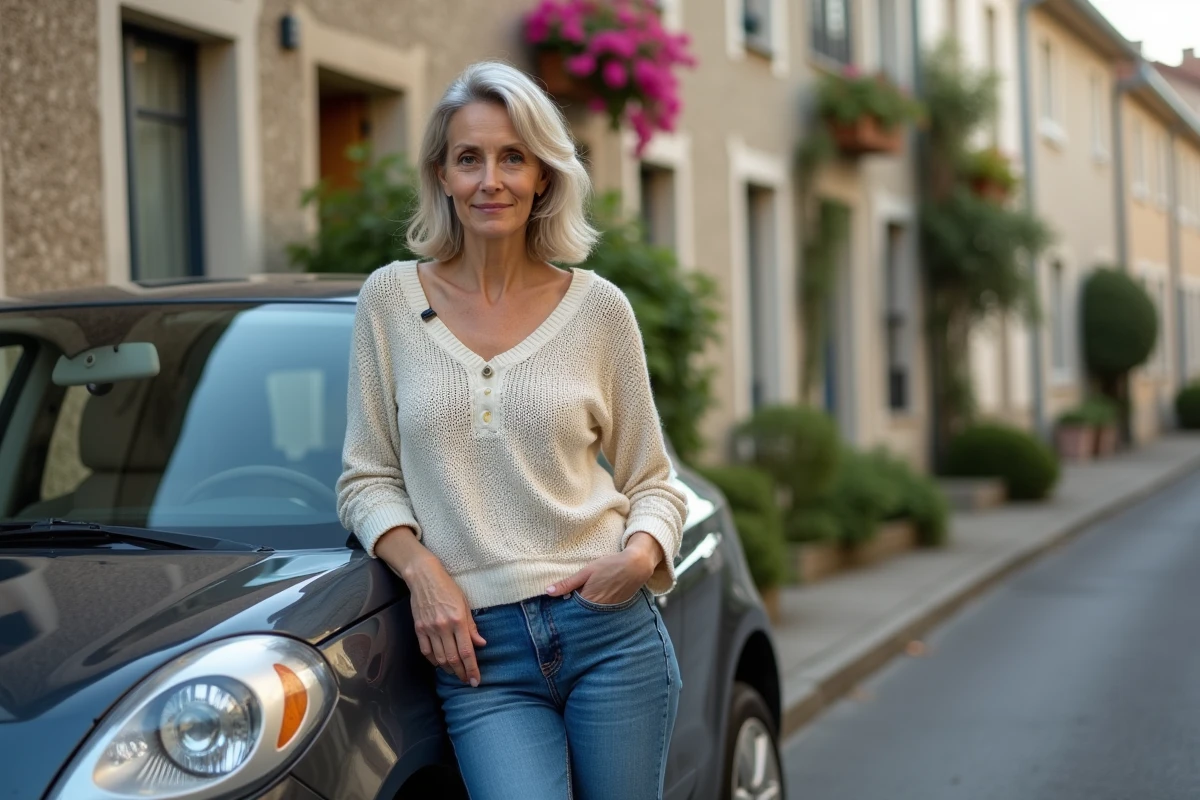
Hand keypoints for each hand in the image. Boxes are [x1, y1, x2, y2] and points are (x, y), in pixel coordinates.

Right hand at [376, 528, 485, 685]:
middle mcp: (443, 627)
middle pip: (453, 659)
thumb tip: (481, 644)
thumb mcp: (465, 604)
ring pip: (439, 658)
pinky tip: (440, 664)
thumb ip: (472, 626)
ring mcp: (429, 629)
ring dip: (449, 670)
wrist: (424, 577)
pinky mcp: (419, 628)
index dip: (472, 669)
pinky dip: (433, 661)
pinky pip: (426, 651)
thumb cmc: (448, 587)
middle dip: (462, 673)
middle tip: (468, 681)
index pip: (467, 652)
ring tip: (456, 674)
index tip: (476, 680)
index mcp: (458, 620)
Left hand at [545, 532, 663, 604]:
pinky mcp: (614, 609)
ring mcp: (607, 610)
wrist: (636, 566)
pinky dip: (592, 611)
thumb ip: (568, 583)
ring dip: (581, 612)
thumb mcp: (587, 571)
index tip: (551, 608)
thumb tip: (548, 591)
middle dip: (570, 613)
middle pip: (578, 615)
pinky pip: (599, 613)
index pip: (568, 610)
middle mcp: (597, 609)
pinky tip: (590, 605)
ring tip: (575, 606)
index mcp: (588, 599)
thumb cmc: (610, 565)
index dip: (560, 609)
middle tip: (562, 608)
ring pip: (588, 615)